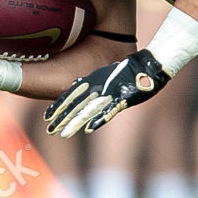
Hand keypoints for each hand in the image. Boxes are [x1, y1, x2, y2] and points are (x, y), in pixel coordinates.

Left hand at [45, 49, 169, 137]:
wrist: (150, 64)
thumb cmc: (128, 71)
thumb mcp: (105, 76)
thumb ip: (91, 81)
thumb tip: (74, 83)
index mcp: (93, 81)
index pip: (72, 95)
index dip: (59, 106)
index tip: (47, 117)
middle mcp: (98, 86)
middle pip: (77, 105)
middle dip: (63, 118)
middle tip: (50, 130)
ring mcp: (110, 93)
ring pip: (89, 109)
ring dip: (76, 122)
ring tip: (64, 133)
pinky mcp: (123, 98)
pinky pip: (110, 111)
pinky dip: (99, 119)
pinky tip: (89, 128)